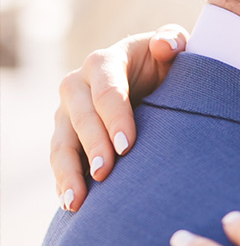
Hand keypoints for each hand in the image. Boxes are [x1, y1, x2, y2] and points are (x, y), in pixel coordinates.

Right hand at [51, 25, 185, 208]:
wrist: (150, 78)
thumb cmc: (166, 64)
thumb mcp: (173, 48)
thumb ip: (172, 41)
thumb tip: (167, 45)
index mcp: (104, 63)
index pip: (108, 92)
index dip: (116, 118)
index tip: (128, 146)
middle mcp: (78, 86)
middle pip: (80, 117)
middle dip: (92, 145)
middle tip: (104, 172)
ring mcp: (67, 112)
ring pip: (61, 142)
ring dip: (68, 171)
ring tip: (76, 200)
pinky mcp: (66, 135)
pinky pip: (61, 159)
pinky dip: (64, 181)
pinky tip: (71, 204)